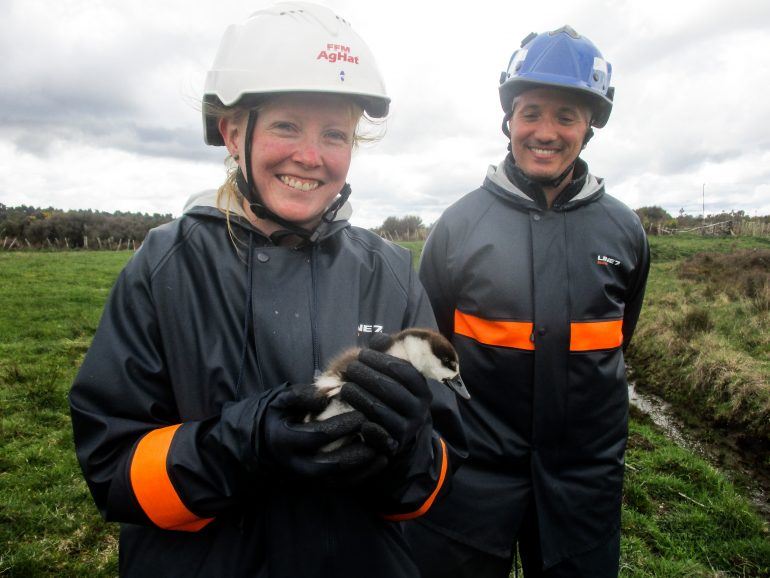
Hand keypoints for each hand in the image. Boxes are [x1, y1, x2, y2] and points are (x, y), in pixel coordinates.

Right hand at [258, 384, 384, 479]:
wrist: (268, 440)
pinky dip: (364, 475)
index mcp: (285, 440)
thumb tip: (326, 397)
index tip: (361, 415)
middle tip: (377, 435)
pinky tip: (381, 460)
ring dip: (364, 467)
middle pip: (330, 464)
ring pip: (339, 479)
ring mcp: (308, 477)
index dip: (341, 426)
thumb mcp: (283, 399)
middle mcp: (296, 464)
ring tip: (384, 450)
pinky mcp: (319, 483)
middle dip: (356, 452)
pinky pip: (343, 485)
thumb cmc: (281, 413)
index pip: (317, 436)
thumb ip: (302, 394)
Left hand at [339, 348, 432, 456]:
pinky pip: (377, 435)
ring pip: (380, 410)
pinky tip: (353, 415)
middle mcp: (419, 410)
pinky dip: (365, 425)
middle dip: (367, 376)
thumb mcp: (395, 377)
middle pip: (391, 389)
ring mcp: (406, 429)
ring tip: (345, 387)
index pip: (405, 371)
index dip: (382, 360)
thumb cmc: (393, 397)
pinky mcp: (393, 445)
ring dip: (360, 396)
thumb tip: (380, 339)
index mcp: (422, 390)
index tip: (363, 354)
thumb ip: (387, 355)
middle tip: (350, 368)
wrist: (402, 435)